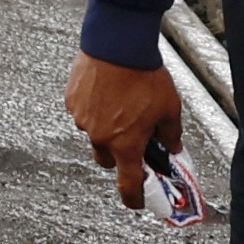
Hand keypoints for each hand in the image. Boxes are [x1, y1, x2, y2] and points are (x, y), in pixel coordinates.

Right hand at [65, 55, 183, 204]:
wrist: (117, 44)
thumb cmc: (144, 76)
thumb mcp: (169, 109)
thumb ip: (171, 135)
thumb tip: (172, 146)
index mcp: (126, 145)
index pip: (128, 186)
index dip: (133, 198)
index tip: (137, 200)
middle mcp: (100, 137)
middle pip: (106, 159)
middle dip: (117, 153)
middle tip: (130, 135)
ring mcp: (83, 118)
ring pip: (93, 133)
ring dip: (104, 127)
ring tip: (118, 103)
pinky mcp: (72, 100)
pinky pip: (82, 112)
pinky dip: (92, 108)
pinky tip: (105, 91)